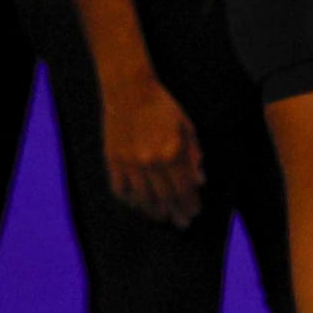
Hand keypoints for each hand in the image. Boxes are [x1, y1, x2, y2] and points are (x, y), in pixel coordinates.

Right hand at [100, 71, 205, 229]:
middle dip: (175, 212)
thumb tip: (200, 181)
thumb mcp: (187, 127)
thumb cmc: (163, 106)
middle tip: (181, 223)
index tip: (193, 212)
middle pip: (166, 197)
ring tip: (161, 217)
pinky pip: (119, 188)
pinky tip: (137, 203)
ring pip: (142, 197)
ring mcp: (129, 162)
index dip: (190, 203)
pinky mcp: (112, 159)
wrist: (129, 89)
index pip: (184, 188)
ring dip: (154, 211)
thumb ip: (194, 155)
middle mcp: (151, 161)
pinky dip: (129, 199)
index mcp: (172, 152)